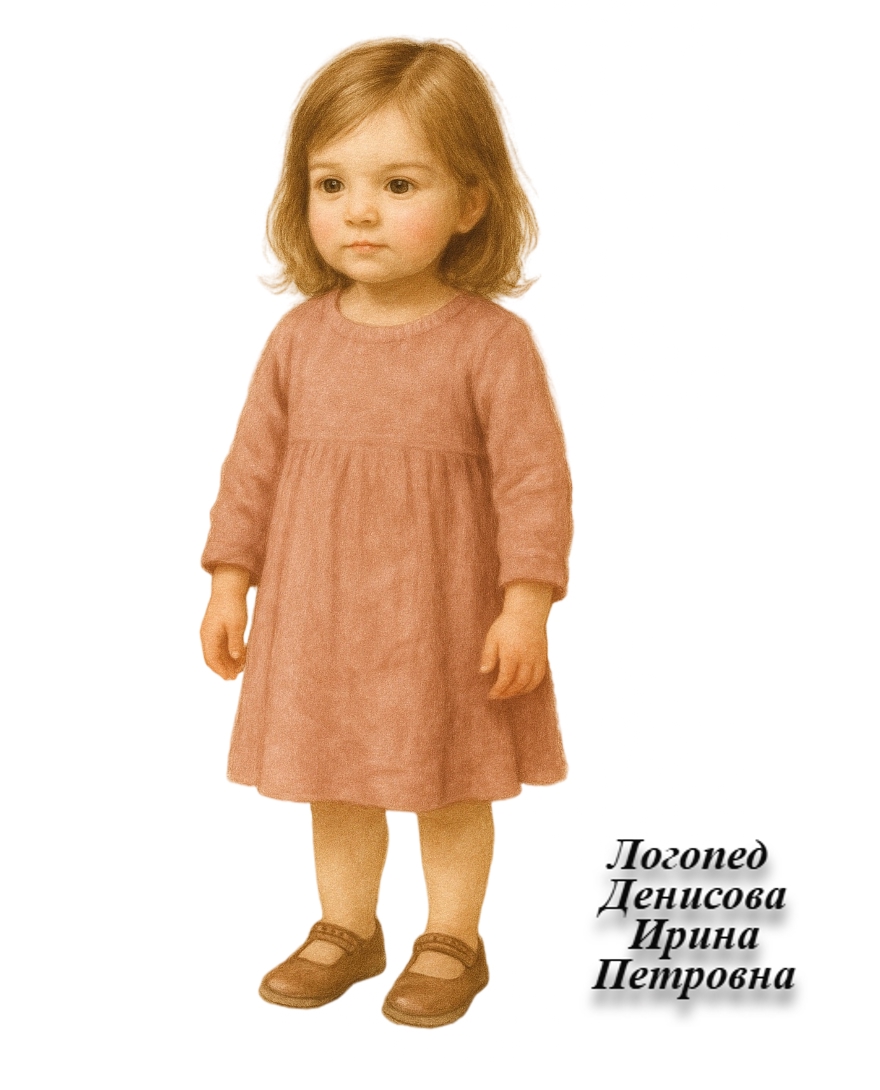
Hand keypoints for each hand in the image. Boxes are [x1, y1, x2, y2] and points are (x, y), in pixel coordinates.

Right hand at [200, 565, 249, 679]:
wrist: (229, 586)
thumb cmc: (233, 605)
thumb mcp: (237, 625)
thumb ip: (235, 642)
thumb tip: (235, 658)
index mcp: (208, 636)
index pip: (211, 659)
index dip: (220, 670)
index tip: (231, 678)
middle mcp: (207, 635)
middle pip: (214, 657)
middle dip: (225, 667)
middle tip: (238, 674)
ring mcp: (212, 631)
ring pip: (219, 651)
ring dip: (229, 660)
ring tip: (242, 665)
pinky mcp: (218, 627)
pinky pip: (222, 644)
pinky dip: (230, 651)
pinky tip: (242, 654)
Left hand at [480, 582, 552, 698]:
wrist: (527, 612)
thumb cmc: (507, 624)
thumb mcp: (492, 637)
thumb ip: (488, 656)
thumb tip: (483, 672)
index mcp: (512, 654)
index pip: (506, 679)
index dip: (498, 690)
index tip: (491, 695)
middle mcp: (526, 658)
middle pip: (519, 684)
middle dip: (508, 693)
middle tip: (499, 696)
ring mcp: (536, 658)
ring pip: (531, 683)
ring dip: (520, 692)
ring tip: (510, 693)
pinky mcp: (543, 657)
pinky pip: (540, 677)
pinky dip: (532, 686)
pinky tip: (523, 687)